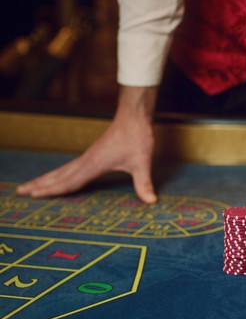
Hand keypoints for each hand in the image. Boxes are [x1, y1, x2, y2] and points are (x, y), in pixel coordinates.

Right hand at [16, 86, 158, 203]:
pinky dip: (58, 175)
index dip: (52, 190)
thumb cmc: (137, 137)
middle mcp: (86, 161)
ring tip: (29, 186)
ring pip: (61, 171)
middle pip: (58, 176)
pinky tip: (56, 178)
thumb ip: (144, 183)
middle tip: (20, 191)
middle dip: (40, 184)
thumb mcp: (143, 162)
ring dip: (45, 179)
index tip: (34, 195)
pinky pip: (70, 168)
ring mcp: (87, 157)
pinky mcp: (92, 154)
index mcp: (94, 164)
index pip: (69, 181)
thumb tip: (151, 201)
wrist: (133, 117)